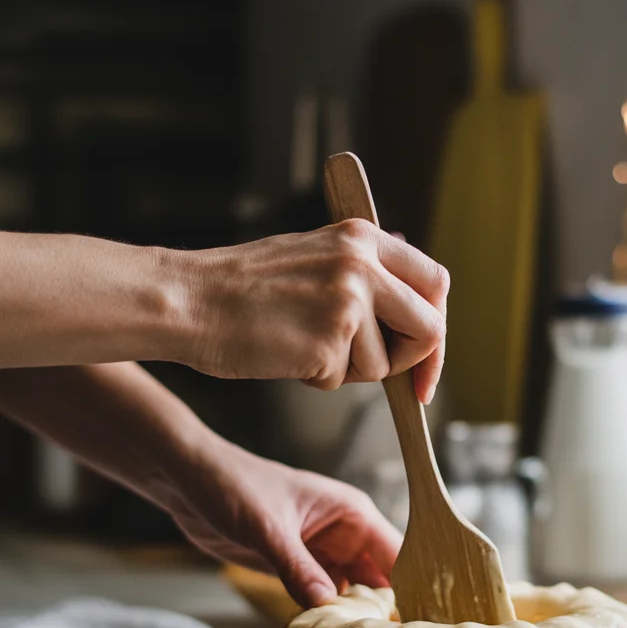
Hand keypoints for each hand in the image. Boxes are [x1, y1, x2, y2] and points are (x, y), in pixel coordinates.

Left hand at [164, 436, 400, 607]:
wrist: (189, 480)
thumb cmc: (233, 483)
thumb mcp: (267, 528)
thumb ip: (298, 568)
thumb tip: (326, 606)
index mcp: (352, 513)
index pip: (397, 554)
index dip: (412, 587)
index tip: (420, 623)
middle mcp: (344, 535)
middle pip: (381, 581)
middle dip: (383, 612)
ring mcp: (322, 555)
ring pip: (352, 595)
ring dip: (353, 619)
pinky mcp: (299, 569)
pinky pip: (322, 600)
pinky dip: (325, 619)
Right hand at [180, 220, 448, 403]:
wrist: (189, 301)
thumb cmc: (245, 292)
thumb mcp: (315, 259)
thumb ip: (365, 278)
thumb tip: (416, 314)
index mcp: (362, 237)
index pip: (434, 282)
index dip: (436, 326)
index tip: (428, 361)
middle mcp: (362, 263)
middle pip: (430, 327)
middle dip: (418, 363)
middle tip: (407, 389)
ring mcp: (347, 300)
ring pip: (384, 364)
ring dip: (350, 372)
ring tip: (303, 346)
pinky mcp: (329, 339)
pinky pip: (344, 380)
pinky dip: (318, 380)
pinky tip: (286, 355)